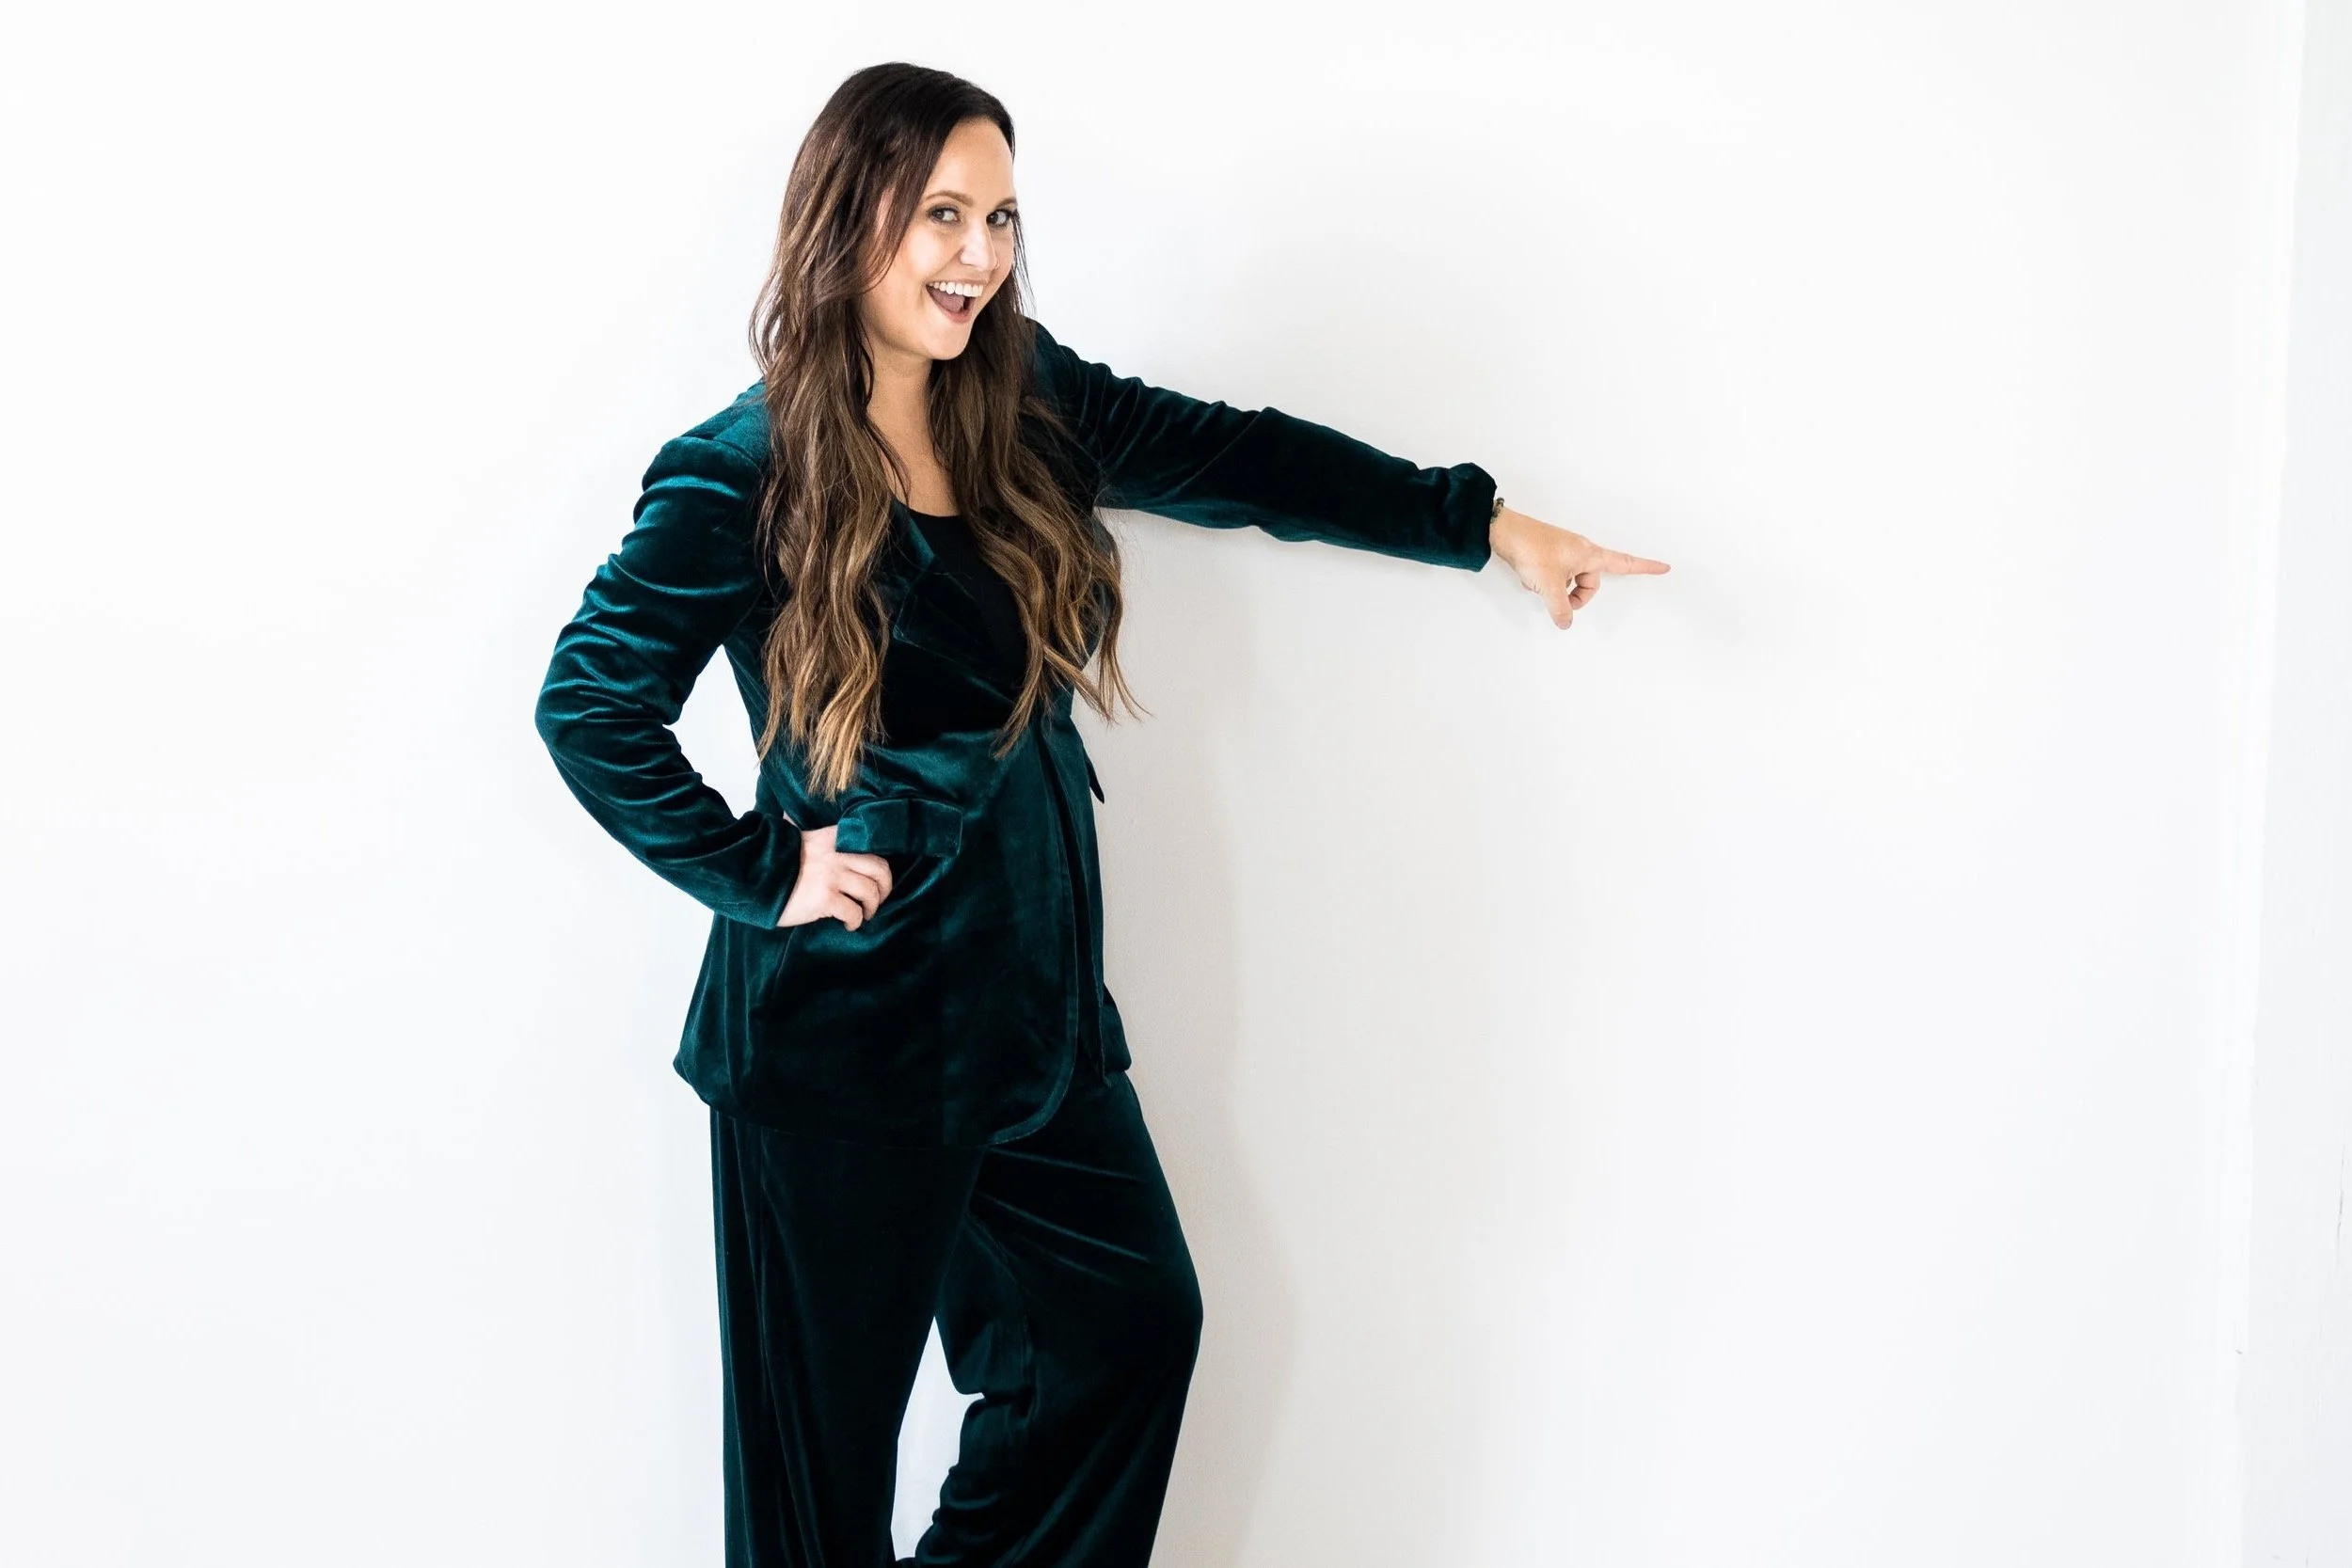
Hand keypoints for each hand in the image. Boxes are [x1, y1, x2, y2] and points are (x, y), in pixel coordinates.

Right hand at [777, 822, 894, 929]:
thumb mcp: (804, 843)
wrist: (753, 874)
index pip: (872, 849)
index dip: (880, 869)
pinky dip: (855, 921)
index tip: (877, 882)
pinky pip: (854, 912)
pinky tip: (848, 925)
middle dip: (885, 888)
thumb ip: (825, 846)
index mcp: (834, 839)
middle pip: (880, 870)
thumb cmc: (777, 864)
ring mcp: (832, 876)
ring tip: (863, 915)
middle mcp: (838, 855)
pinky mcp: (825, 898)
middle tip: (877, 901)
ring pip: (870, 892)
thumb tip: (841, 857)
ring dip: (872, 907)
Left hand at [1488, 503, 1670, 628]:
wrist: (1504, 532)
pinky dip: (1544, 583)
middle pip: (1591, 583)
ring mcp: (1565, 553)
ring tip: (1539, 582)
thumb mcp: (1548, 586)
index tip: (1664, 567)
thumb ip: (1560, 608)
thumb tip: (1565, 622)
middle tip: (1559, 600)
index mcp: (1590, 554)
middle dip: (1576, 596)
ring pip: (1570, 582)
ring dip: (1557, 589)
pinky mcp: (1549, 555)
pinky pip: (1555, 577)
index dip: (1645, 567)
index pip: (1624, 563)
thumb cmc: (1530, 548)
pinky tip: (1530, 577)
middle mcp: (1581, 551)